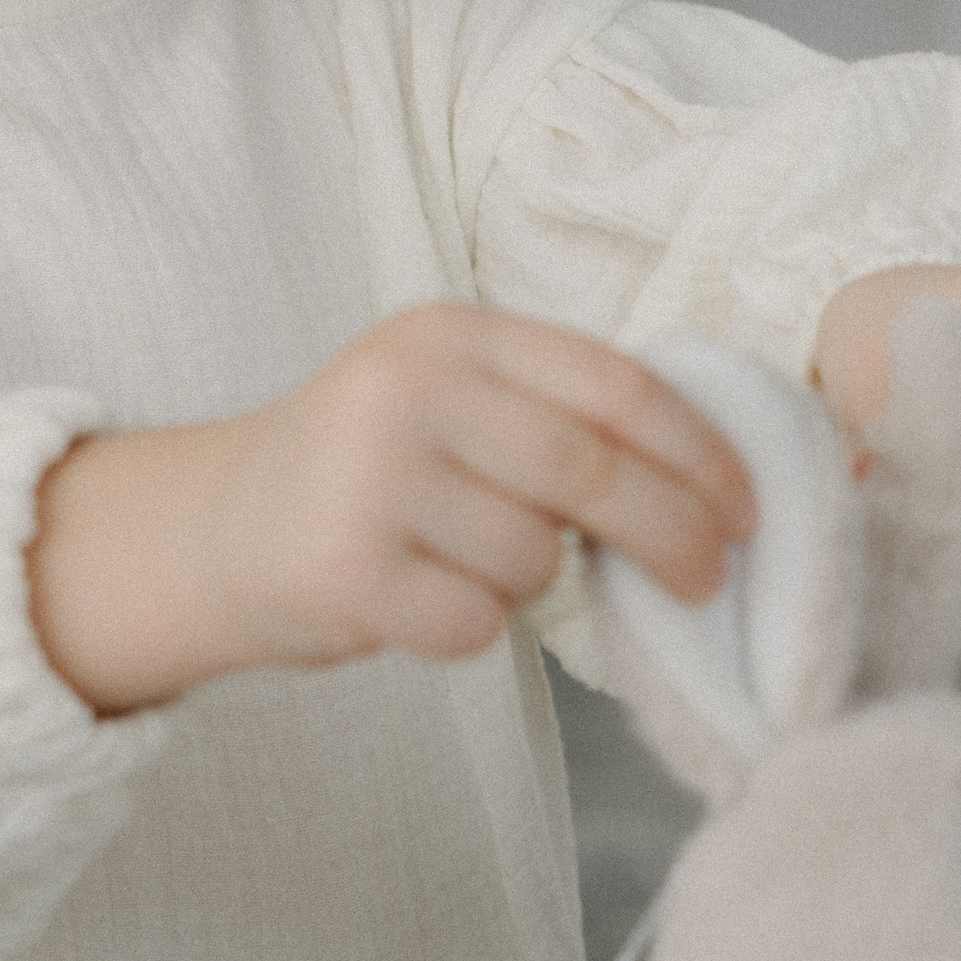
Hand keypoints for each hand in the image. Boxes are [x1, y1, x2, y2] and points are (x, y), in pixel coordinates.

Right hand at [29, 303, 755, 714]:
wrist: (211, 529)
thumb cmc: (366, 472)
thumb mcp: (447, 398)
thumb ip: (554, 414)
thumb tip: (716, 483)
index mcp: (450, 333)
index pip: (614, 384)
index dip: (700, 452)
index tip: (749, 509)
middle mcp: (404, 390)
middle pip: (590, 470)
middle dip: (672, 533)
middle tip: (710, 579)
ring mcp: (367, 478)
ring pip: (533, 555)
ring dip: (535, 582)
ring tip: (475, 563)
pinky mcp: (342, 570)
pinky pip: (474, 621)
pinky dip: (473, 627)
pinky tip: (424, 600)